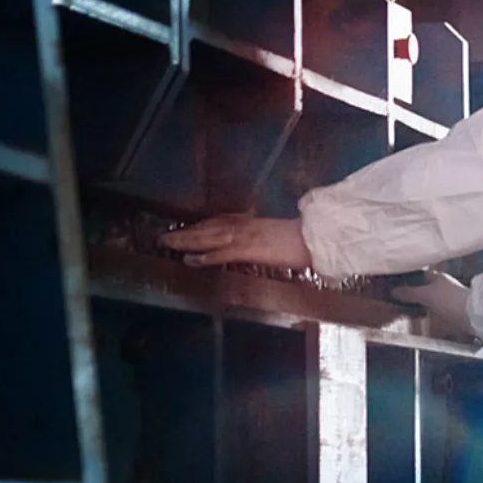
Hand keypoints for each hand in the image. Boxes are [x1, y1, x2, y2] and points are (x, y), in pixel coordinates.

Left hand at [161, 215, 312, 269]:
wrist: (318, 238)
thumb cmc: (308, 238)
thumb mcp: (286, 233)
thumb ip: (272, 235)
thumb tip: (270, 240)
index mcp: (254, 222)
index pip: (221, 221)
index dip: (202, 225)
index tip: (187, 228)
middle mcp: (245, 226)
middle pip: (208, 227)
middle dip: (185, 232)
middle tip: (164, 237)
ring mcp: (245, 237)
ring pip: (208, 238)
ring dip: (186, 241)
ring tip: (167, 244)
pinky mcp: (248, 250)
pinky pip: (221, 254)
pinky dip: (205, 256)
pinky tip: (190, 260)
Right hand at [392, 269, 472, 335]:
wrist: (474, 317)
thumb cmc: (450, 300)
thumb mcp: (426, 295)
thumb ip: (410, 293)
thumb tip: (393, 290)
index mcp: (439, 278)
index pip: (422, 274)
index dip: (411, 277)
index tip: (397, 282)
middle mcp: (446, 287)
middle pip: (428, 289)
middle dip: (416, 295)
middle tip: (400, 302)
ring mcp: (452, 301)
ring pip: (434, 303)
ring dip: (424, 309)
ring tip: (409, 315)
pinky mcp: (456, 316)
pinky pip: (441, 317)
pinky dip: (433, 320)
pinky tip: (425, 326)